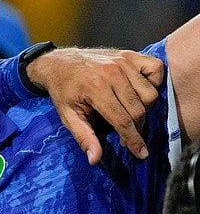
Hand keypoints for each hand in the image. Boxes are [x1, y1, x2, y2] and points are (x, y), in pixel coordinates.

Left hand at [27, 48, 163, 164]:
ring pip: (150, 93)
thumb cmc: (63, 90)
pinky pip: (156, 69)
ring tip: (130, 113)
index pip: (123, 120)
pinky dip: (154, 82)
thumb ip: (83, 137)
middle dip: (137, 128)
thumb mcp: (67, 115)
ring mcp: (122, 61)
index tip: (141, 153)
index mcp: (95, 88)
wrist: (58, 63)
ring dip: (145, 108)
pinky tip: (140, 91)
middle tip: (127, 134)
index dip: (133, 140)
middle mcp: (111, 72)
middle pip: (139, 109)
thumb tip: (95, 159)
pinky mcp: (129, 54)